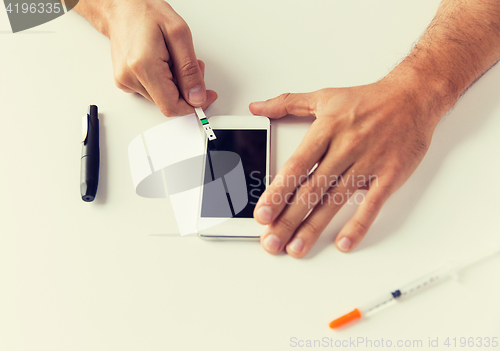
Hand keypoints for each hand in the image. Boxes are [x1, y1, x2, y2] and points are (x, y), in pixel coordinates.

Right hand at [107, 0, 216, 115]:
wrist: (122, 7)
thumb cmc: (147, 13)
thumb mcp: (179, 34)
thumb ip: (189, 70)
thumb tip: (197, 97)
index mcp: (143, 66)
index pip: (172, 106)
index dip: (193, 105)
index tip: (206, 96)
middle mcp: (130, 77)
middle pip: (169, 103)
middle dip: (187, 89)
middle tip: (195, 65)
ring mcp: (125, 81)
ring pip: (162, 98)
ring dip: (177, 84)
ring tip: (176, 59)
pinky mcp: (124, 82)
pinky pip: (153, 92)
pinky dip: (165, 82)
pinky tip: (164, 63)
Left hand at [249, 76, 442, 256]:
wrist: (413, 96)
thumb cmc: (368, 100)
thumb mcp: (324, 96)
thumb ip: (287, 103)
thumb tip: (257, 108)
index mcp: (326, 130)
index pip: (296, 166)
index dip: (277, 192)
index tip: (262, 213)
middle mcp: (345, 148)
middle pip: (311, 190)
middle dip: (288, 219)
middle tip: (271, 242)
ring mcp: (368, 163)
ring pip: (335, 201)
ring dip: (314, 228)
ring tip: (296, 248)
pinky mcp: (389, 175)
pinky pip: (372, 204)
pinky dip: (358, 224)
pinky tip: (343, 243)